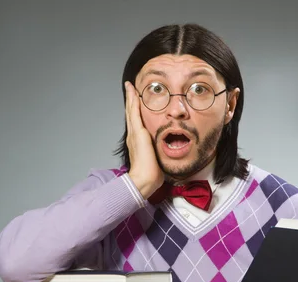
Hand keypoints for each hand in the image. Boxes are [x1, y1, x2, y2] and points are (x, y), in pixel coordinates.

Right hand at [124, 81, 163, 197]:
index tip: (135, 102)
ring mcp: (134, 133)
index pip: (136, 122)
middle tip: (130, 88)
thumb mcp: (156, 159)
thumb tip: (167, 153)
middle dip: (131, 100)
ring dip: (131, 97)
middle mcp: (133, 135)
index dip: (135, 111)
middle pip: (131, 113)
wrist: (144, 179)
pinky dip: (133, 102)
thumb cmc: (152, 173)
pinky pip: (134, 113)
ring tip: (130, 87)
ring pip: (131, 111)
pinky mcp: (137, 132)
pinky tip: (133, 92)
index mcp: (137, 141)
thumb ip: (159, 153)